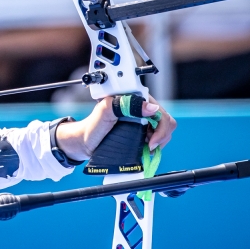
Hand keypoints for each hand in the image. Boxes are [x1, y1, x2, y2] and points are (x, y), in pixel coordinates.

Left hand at [54, 95, 176, 160]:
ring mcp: (142, 121)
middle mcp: (141, 109)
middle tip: (148, 146)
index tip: (150, 140)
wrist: (84, 143)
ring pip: (163, 130)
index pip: (159, 110)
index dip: (160, 126)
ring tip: (145, 147)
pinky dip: (155, 145)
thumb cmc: (92, 126)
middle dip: (161, 135)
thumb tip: (151, 107)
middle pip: (165, 121)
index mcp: (135, 99)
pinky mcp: (141, 133)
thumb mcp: (105, 111)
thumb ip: (125, 104)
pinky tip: (145, 149)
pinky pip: (157, 139)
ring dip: (158, 141)